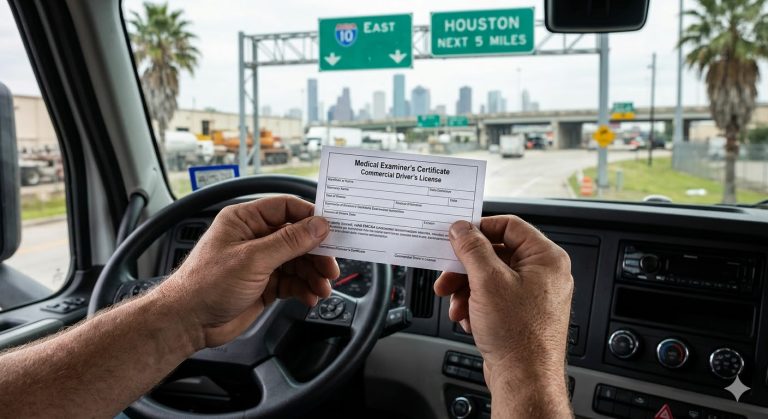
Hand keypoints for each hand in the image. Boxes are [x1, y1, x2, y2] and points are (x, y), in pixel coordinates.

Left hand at [157, 196, 338, 348]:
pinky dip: (303, 288)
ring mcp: (260, 262)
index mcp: (245, 220)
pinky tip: (309, 297)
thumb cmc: (205, 285)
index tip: (332, 230)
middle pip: (297, 237)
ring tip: (322, 288)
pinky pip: (292, 281)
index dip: (311, 217)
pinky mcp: (264, 284)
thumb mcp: (253, 259)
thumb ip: (289, 242)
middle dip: (316, 253)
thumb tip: (318, 225)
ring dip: (313, 274)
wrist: (187, 323)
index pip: (286, 208)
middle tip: (330, 267)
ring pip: (298, 261)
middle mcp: (254, 237)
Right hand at [433, 216, 572, 407]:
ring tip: (457, 305)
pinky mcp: (521, 313)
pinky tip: (468, 318)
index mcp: (546, 258)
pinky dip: (475, 305)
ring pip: (490, 277)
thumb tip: (461, 228)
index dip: (480, 228)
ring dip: (466, 290)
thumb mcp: (487, 281)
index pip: (509, 225)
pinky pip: (493, 297)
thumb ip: (472, 249)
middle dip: (466, 268)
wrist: (524, 379)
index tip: (457, 236)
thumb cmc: (519, 335)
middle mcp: (544, 274)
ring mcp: (533, 295)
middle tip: (448, 276)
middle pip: (495, 254)